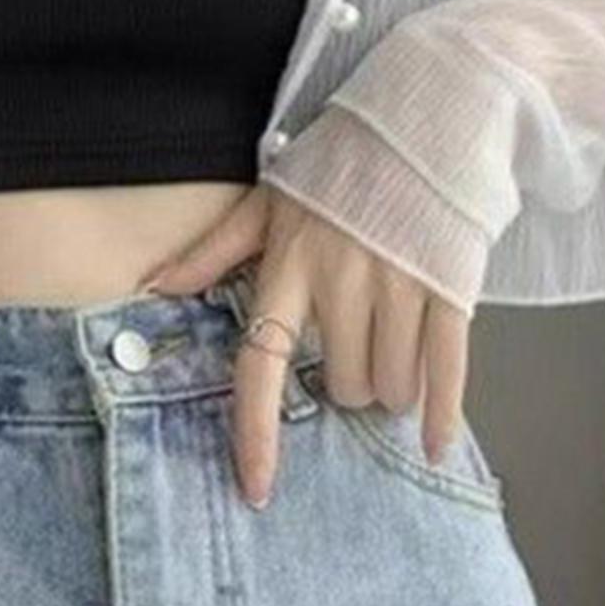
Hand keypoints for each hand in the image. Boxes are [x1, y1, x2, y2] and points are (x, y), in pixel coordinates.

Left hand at [136, 184, 471, 509]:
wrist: (422, 116)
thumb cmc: (341, 163)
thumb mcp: (268, 200)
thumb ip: (213, 251)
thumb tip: (154, 286)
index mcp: (289, 265)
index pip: (262, 364)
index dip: (257, 432)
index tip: (257, 488)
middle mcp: (342, 281)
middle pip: (343, 384)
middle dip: (349, 383)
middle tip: (356, 350)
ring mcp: (400, 285)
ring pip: (392, 385)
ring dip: (393, 386)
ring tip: (393, 348)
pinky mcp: (450, 285)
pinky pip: (447, 370)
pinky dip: (441, 413)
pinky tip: (433, 439)